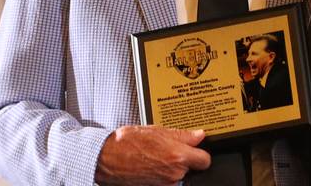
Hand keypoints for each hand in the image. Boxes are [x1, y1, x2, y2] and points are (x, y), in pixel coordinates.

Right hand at [95, 125, 210, 185]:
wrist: (106, 158)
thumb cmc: (128, 142)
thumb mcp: (158, 131)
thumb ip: (183, 135)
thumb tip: (199, 135)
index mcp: (178, 156)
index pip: (205, 160)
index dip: (201, 153)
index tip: (196, 149)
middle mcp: (174, 174)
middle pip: (191, 168)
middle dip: (184, 159)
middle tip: (170, 148)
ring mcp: (164, 184)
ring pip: (178, 175)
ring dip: (172, 166)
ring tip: (157, 155)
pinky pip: (166, 181)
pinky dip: (162, 173)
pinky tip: (151, 164)